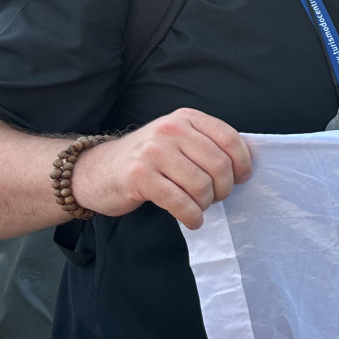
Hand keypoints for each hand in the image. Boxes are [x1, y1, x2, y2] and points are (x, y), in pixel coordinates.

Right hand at [68, 108, 251, 228]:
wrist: (94, 170)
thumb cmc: (146, 160)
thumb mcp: (177, 139)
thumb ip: (205, 144)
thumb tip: (243, 163)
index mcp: (186, 118)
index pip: (229, 138)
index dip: (242, 162)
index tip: (242, 178)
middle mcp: (171, 130)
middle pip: (219, 165)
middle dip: (224, 188)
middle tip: (216, 198)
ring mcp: (154, 152)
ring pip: (201, 185)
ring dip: (206, 204)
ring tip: (199, 207)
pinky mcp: (140, 177)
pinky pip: (180, 202)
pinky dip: (192, 216)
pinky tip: (192, 220)